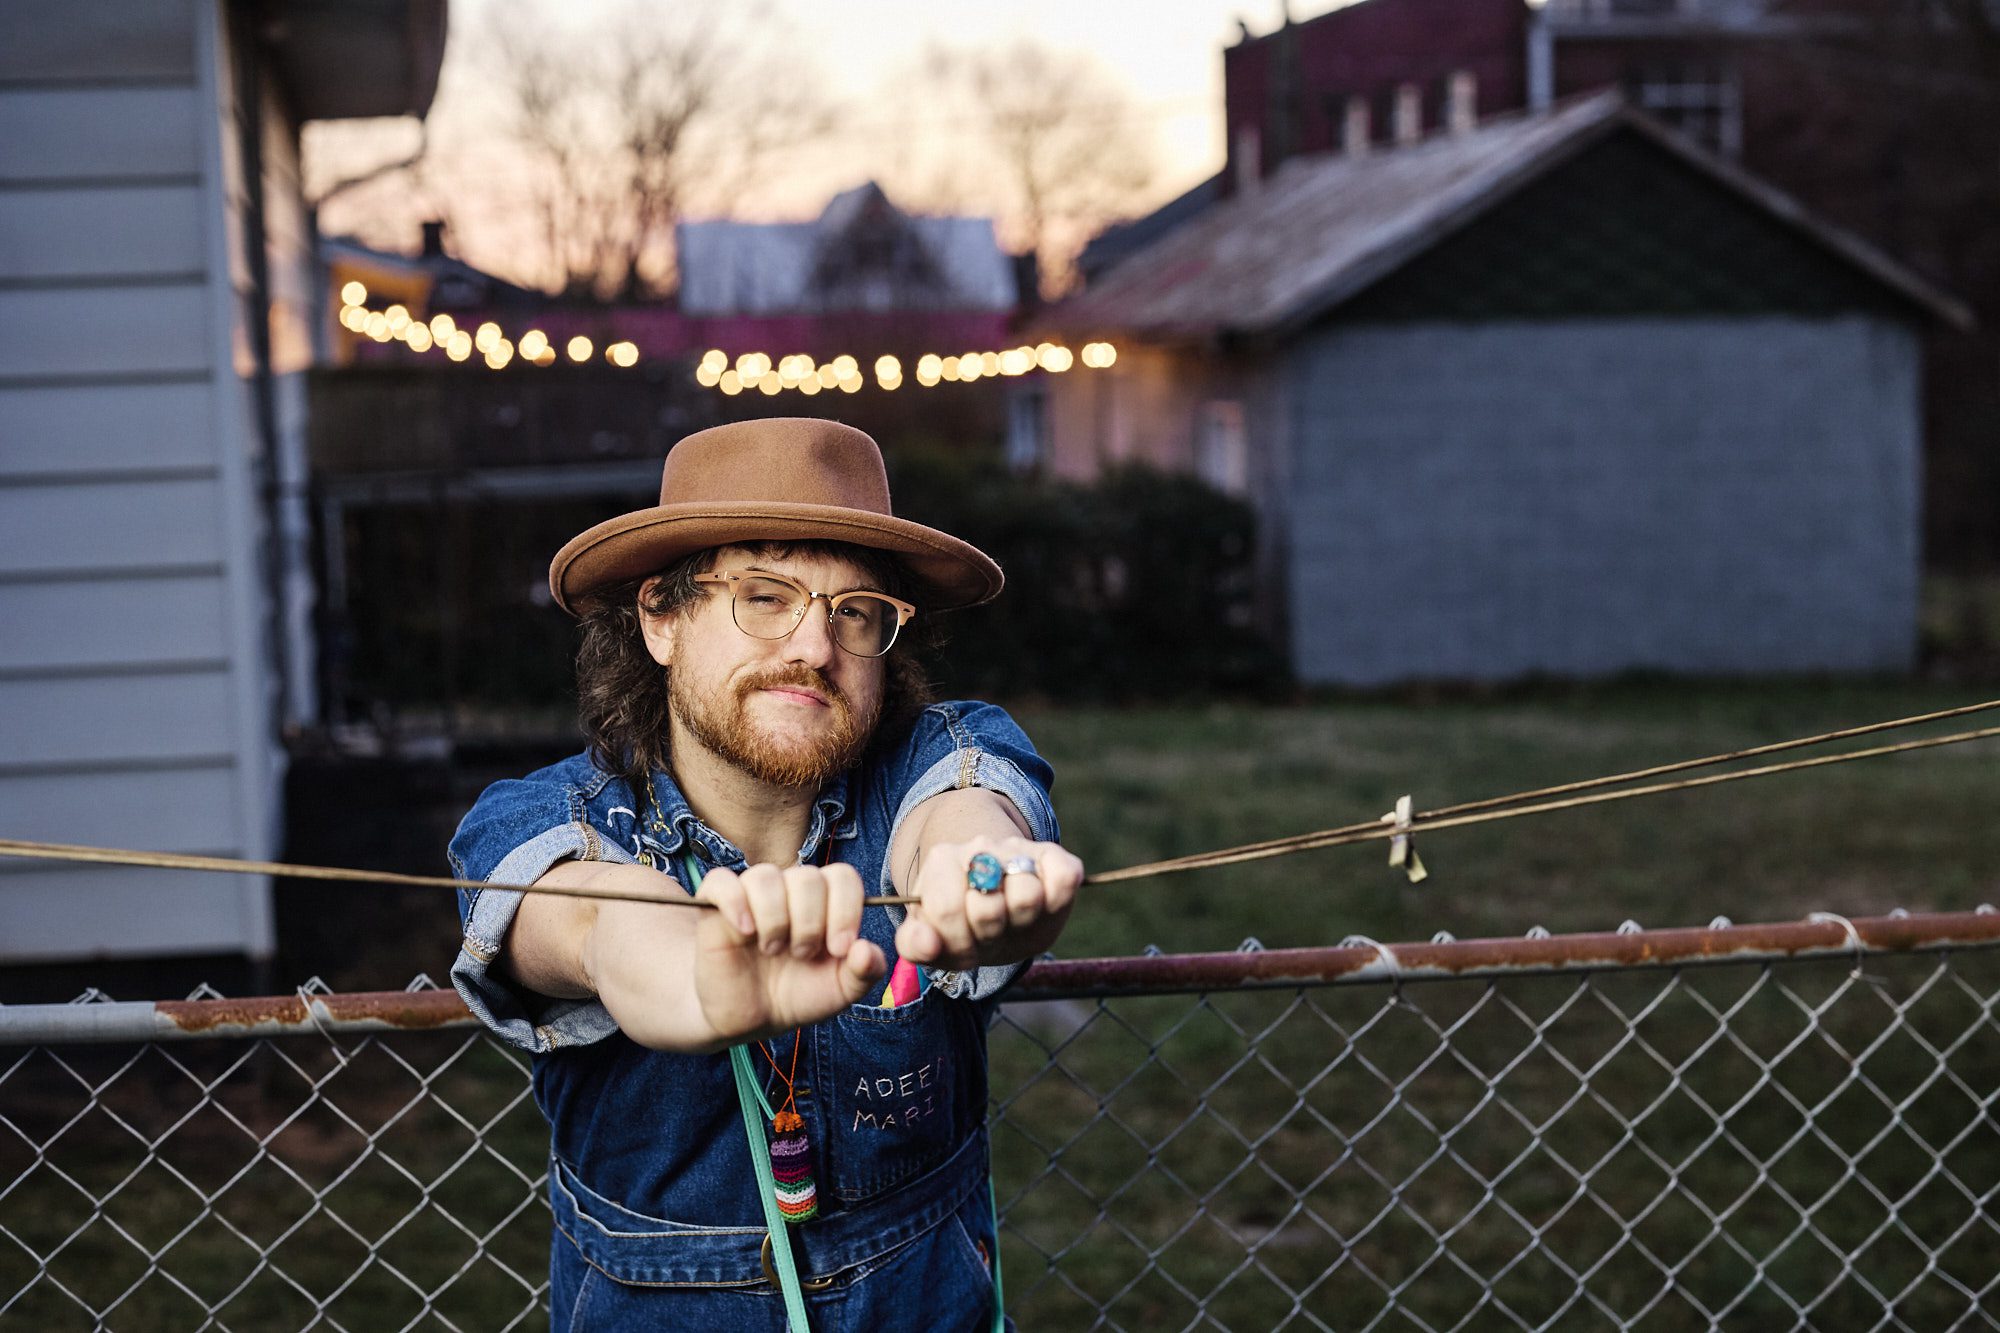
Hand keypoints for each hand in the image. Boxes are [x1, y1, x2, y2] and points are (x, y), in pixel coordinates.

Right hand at [690, 862, 886, 1043]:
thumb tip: (866, 949)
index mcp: (825, 902)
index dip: (846, 910)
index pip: (842, 877)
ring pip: (765, 876)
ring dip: (775, 918)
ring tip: (772, 950)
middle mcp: (790, 891)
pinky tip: (745, 933)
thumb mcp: (841, 991)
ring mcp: (752, 895)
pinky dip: (735, 903)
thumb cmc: (799, 995)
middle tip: (802, 955)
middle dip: (811, 922)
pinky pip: (721, 882)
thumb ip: (865, 971)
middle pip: (807, 877)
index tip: (840, 949)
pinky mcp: (715, 907)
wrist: (752, 1019)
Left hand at [894, 836, 1082, 970]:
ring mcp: (1018, 850)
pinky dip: (1059, 897)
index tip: (964, 943)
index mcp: (942, 862)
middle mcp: (980, 847)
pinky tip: (1044, 904)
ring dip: (1022, 922)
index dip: (958, 941)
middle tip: (989, 932)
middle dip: (989, 936)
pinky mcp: (1053, 856)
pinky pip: (1065, 875)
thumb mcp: (934, 937)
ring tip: (1013, 918)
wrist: (998, 901)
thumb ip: (916, 944)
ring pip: (1028, 896)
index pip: (946, 909)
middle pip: (987, 909)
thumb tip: (926, 942)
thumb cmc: (963, 925)